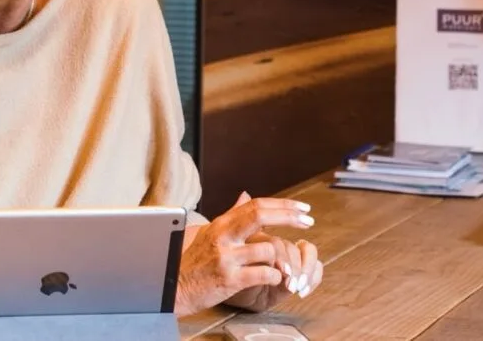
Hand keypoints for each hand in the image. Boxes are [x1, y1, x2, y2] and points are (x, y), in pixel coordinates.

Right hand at [174, 191, 316, 316]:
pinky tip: (274, 279)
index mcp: (221, 223)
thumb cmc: (193, 262)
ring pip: (267, 248)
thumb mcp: (209, 233)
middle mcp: (223, 236)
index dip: (282, 205)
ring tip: (284, 267)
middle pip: (260, 215)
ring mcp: (225, 257)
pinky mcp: (229, 279)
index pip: (255, 204)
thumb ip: (231, 215)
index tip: (303, 209)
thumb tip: (245, 194)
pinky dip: (275, 276)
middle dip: (289, 216)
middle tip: (309, 221)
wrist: (173, 288)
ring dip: (281, 258)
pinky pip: (264, 273)